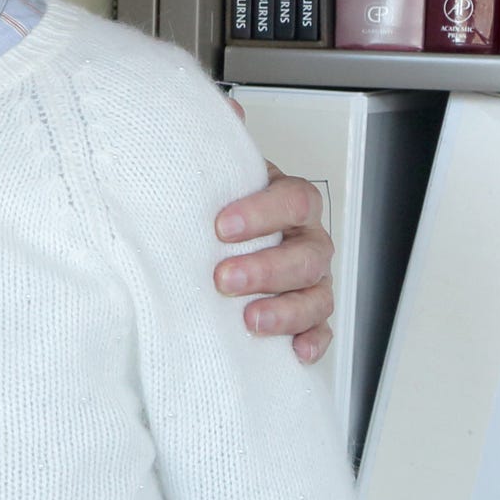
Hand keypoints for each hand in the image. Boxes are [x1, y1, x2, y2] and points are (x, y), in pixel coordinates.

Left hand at [213, 163, 334, 365]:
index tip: (221, 227)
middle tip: (224, 279)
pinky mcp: (308, 312)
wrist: (216, 231)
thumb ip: (206, 166)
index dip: (262, 214)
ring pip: (317, 295)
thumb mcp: (212, 178)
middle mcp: (307, 239)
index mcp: (290, 201)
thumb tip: (177, 148)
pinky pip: (322, 329)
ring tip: (250, 320)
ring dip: (286, 310)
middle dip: (265, 269)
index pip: (294, 201)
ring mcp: (311, 278)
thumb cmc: (218, 205)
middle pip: (306, 255)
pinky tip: (295, 351)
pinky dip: (313, 341)